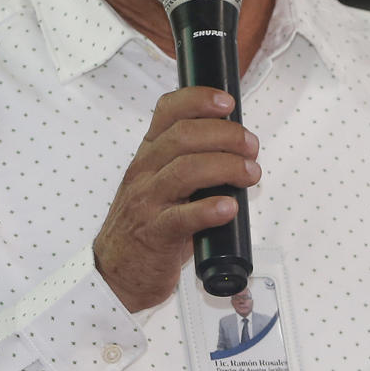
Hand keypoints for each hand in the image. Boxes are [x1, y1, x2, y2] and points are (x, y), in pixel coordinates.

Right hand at [94, 87, 259, 311]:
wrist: (118, 271)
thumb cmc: (149, 224)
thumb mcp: (162, 182)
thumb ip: (191, 161)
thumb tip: (241, 147)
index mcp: (149, 154)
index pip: (167, 111)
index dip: (198, 99)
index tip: (227, 102)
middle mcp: (145, 172)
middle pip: (184, 136)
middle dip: (226, 135)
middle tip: (251, 148)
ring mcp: (147, 202)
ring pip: (186, 170)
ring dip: (227, 167)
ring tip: (250, 174)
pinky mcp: (155, 234)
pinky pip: (182, 217)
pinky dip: (210, 209)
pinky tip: (229, 207)